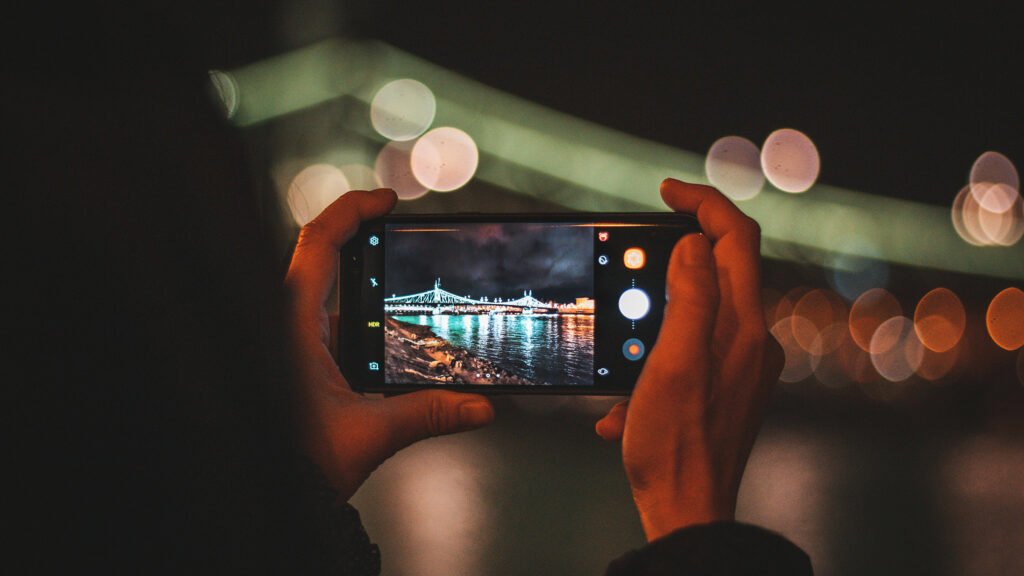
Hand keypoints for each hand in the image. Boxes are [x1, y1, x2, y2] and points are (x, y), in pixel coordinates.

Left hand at [285, 189, 494, 500]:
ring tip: (408, 287)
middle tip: (406, 236)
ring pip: (329, 295)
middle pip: (324, 258)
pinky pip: (331, 325)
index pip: (317, 242)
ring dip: (366, 287)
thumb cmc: (295, 464)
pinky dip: (361, 319)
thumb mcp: (368, 436)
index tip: (388, 201)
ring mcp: (292, 343)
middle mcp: (287, 326)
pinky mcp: (300, 363)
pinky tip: (390, 335)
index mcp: (291, 325)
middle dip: (367, 244)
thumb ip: (427, 414)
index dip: (352, 210)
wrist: (264, 494)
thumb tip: (480, 406)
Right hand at [595, 179, 783, 540]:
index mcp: (741, 325)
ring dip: (657, 314)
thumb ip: (691, 296)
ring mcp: (741, 365)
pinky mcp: (726, 388)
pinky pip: (691, 350)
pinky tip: (624, 401)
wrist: (688, 510)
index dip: (703, 204)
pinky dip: (657, 357)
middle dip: (676, 252)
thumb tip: (696, 243)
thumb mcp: (674, 361)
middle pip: (723, 267)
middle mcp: (750, 339)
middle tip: (633, 254)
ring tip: (621, 350)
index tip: (666, 191)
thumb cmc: (675, 442)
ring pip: (701, 310)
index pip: (736, 238)